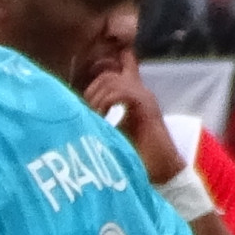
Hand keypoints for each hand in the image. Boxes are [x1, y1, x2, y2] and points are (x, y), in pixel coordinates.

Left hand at [83, 63, 183, 187]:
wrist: (160, 169)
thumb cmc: (132, 155)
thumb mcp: (108, 133)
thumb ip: (98, 118)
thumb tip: (74, 112)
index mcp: (129, 96)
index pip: (122, 66)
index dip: (106, 65)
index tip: (92, 81)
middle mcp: (138, 92)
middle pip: (106, 75)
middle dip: (90, 93)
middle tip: (88, 115)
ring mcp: (144, 97)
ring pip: (111, 81)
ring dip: (96, 100)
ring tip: (95, 119)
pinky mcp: (147, 106)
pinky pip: (123, 92)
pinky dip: (107, 103)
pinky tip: (104, 119)